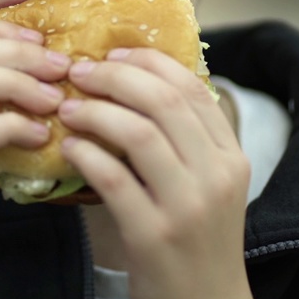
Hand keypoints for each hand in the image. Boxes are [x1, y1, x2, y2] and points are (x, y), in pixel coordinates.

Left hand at [58, 48, 253, 298]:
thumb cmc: (197, 243)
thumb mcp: (209, 186)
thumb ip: (186, 140)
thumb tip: (137, 83)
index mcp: (231, 156)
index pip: (192, 87)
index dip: (147, 62)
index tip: (111, 55)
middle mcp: (216, 176)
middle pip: (164, 101)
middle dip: (114, 78)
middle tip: (79, 73)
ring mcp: (187, 207)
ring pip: (138, 133)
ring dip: (94, 112)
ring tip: (67, 109)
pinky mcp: (153, 236)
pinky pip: (113, 179)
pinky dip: (86, 155)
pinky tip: (68, 148)